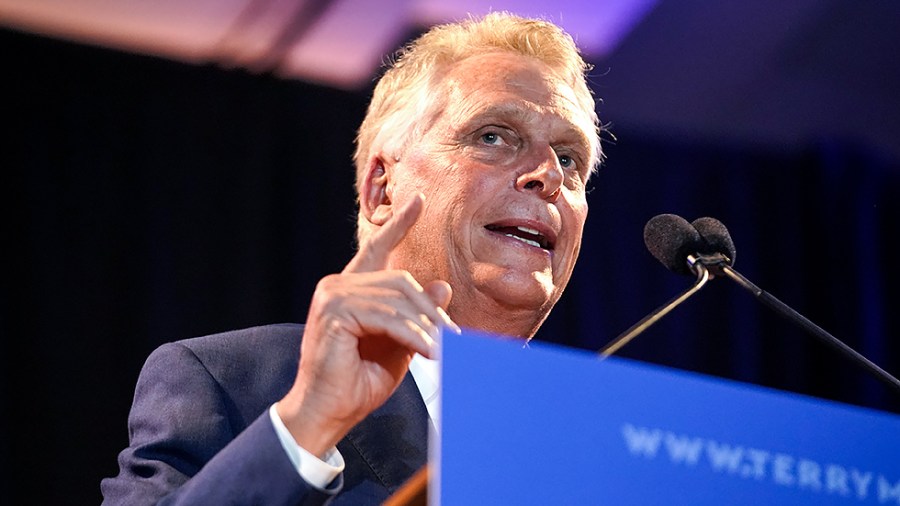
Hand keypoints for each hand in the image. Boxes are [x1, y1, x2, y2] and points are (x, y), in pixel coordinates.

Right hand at [276, 193, 458, 456]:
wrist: (328, 413)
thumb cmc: (359, 383)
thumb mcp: (399, 345)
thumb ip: (416, 316)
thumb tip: (442, 286)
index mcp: (351, 290)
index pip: (377, 248)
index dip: (398, 223)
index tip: (419, 199)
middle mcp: (338, 285)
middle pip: (399, 281)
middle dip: (430, 310)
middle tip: (454, 337)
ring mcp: (332, 296)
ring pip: (396, 300)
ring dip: (425, 328)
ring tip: (444, 351)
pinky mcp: (333, 313)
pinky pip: (386, 318)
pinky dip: (412, 336)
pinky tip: (428, 353)